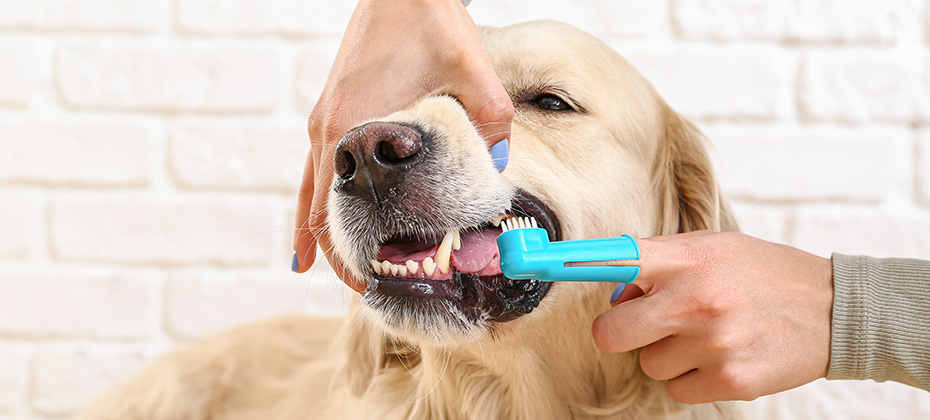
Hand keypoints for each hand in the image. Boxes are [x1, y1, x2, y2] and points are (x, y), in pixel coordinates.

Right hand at [292, 0, 513, 291]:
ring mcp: (325, 119)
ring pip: (312, 189)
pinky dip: (315, 195)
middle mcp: (329, 131)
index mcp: (354, 129)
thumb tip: (499, 167)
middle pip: (320, 210)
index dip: (353, 252)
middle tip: (365, 286)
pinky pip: (316, 164)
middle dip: (339, 253)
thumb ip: (490, 120)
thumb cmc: (429, 22)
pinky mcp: (331, 107)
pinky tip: (317, 214)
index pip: (339, 210)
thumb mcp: (471, 70)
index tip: (373, 281)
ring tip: (325, 268)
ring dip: (321, 228)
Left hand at [592, 231, 833, 402]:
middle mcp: (696, 299)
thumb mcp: (713, 249)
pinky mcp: (729, 380)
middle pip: (610, 333)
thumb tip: (612, 292)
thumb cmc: (762, 274)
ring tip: (705, 334)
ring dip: (666, 353)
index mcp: (688, 258)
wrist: (834, 310)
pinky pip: (674, 388)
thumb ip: (659, 263)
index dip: (569, 264)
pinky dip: (690, 377)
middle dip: (620, 332)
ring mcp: (712, 343)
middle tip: (647, 323)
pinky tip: (720, 356)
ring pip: (646, 363)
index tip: (534, 263)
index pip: (615, 260)